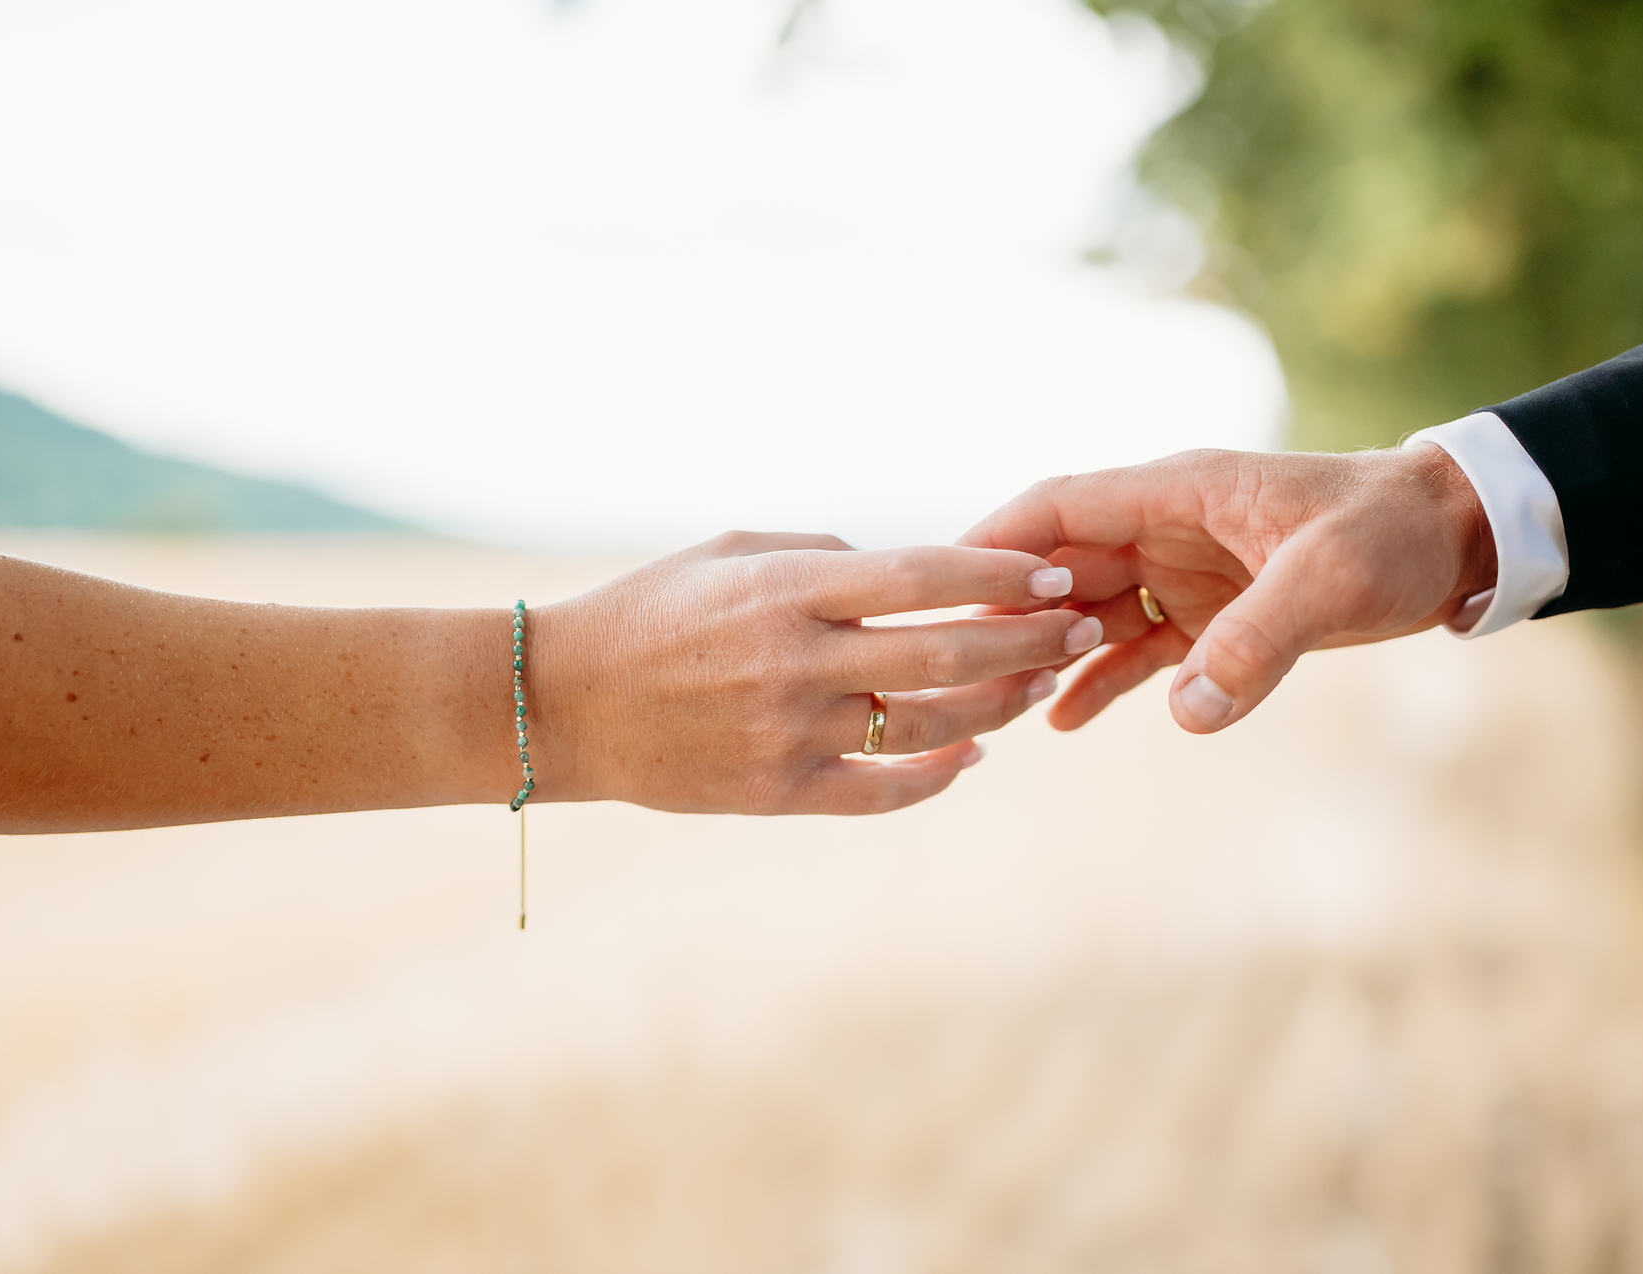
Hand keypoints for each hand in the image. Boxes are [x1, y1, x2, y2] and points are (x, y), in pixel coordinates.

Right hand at [532, 532, 1096, 814]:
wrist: (563, 702)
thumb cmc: (655, 609)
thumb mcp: (734, 551)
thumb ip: (827, 556)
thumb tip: (915, 572)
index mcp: (786, 589)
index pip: (919, 575)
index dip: (995, 573)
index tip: (1052, 571)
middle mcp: (795, 660)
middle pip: (945, 651)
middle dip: (1027, 639)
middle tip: (1080, 626)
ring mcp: (788, 733)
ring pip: (928, 723)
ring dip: (999, 702)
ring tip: (1041, 681)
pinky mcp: (776, 793)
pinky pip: (883, 790)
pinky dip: (939, 772)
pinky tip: (973, 750)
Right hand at [959, 447, 1493, 733]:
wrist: (1455, 540)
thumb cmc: (1392, 533)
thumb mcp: (1330, 581)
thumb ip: (1257, 642)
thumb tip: (1189, 711)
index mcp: (1182, 489)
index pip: (1061, 507)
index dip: (996, 541)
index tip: (942, 584)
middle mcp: (1170, 526)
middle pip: (1063, 564)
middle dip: (1012, 613)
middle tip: (962, 670)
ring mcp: (1187, 569)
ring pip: (1094, 610)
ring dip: (1052, 650)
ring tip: (1004, 705)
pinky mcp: (1215, 612)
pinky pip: (1141, 647)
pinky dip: (1102, 679)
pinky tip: (1063, 718)